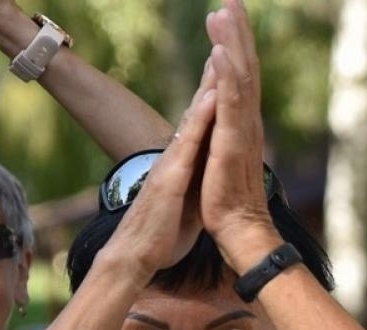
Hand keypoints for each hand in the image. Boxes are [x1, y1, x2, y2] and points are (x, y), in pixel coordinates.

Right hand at [103, 65, 216, 278]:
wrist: (138, 256)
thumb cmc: (161, 232)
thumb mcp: (186, 199)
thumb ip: (196, 179)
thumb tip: (207, 171)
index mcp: (183, 159)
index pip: (203, 116)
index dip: (215, 86)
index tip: (228, 58)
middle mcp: (177, 153)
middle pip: (198, 105)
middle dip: (213, 71)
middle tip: (225, 36)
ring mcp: (173, 162)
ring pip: (195, 116)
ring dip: (208, 83)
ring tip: (223, 50)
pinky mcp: (171, 177)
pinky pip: (190, 143)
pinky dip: (202, 118)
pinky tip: (214, 96)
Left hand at [198, 0, 279, 262]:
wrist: (240, 232)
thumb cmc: (230, 203)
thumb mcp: (224, 159)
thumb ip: (225, 136)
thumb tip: (222, 122)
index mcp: (243, 124)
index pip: (241, 77)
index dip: (235, 46)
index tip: (227, 16)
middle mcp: (248, 122)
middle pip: (245, 68)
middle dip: (237, 32)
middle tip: (230, 0)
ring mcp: (242, 131)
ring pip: (240, 78)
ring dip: (232, 44)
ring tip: (224, 13)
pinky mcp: (232, 143)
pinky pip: (231, 103)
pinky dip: (226, 75)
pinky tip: (219, 52)